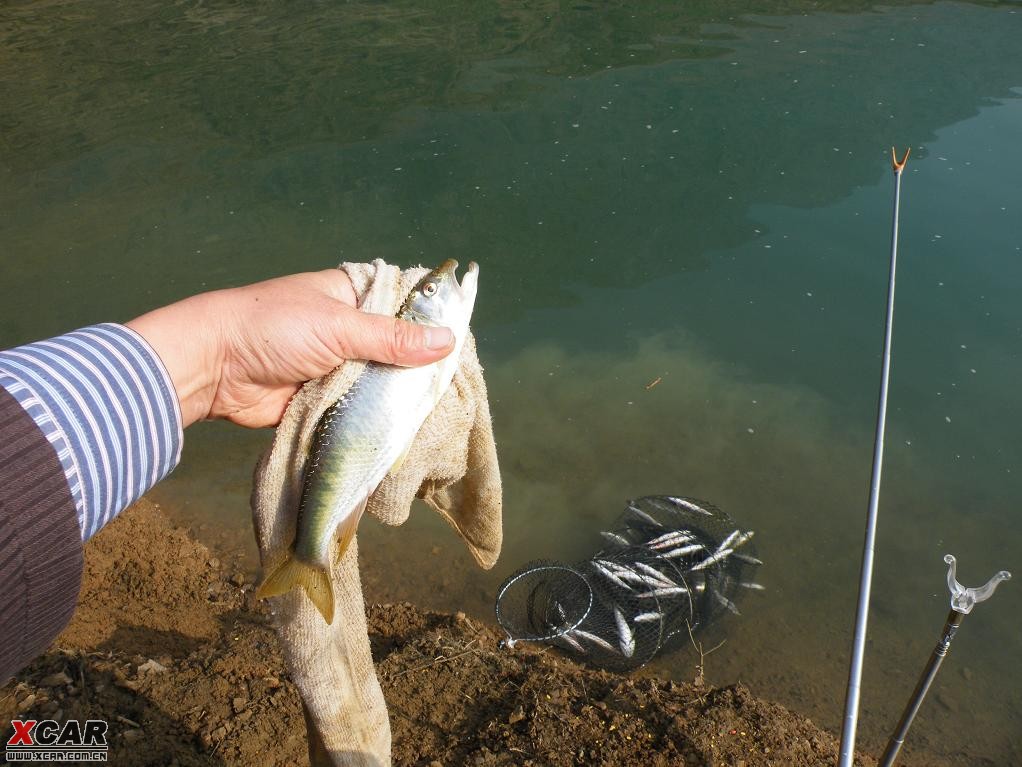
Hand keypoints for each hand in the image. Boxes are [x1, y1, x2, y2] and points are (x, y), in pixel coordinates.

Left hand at [126, 269, 453, 427]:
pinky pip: (360, 406)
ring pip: (380, 379)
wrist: (213, 368)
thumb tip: (447, 341)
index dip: (431, 322)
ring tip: (434, 410)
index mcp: (353, 294)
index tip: (460, 343)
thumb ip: (393, 339)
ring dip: (395, 394)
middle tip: (451, 386)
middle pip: (397, 346)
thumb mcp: (339, 327)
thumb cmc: (272, 328)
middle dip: (416, 367)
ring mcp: (338, 363)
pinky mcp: (326, 396)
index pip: (405, 304)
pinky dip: (374, 415)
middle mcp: (349, 327)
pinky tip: (403, 426)